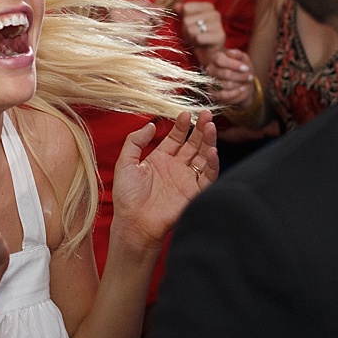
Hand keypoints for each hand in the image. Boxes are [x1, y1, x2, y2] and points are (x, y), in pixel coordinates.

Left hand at [111, 109, 218, 246]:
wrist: (134, 223)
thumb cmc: (127, 197)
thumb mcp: (125, 163)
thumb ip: (135, 141)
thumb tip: (151, 125)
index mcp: (161, 159)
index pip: (176, 138)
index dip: (182, 125)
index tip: (186, 114)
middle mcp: (176, 167)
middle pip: (193, 144)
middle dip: (200, 129)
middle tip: (207, 114)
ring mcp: (186, 179)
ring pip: (203, 156)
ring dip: (209, 141)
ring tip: (210, 127)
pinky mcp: (194, 193)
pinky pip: (207, 176)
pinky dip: (212, 164)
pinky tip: (211, 151)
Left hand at [178, 1, 225, 54]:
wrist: (210, 54)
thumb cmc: (198, 37)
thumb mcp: (188, 23)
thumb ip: (182, 13)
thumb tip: (176, 6)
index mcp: (208, 6)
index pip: (186, 8)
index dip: (184, 19)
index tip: (191, 25)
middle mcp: (215, 13)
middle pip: (187, 20)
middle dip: (186, 31)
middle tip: (193, 36)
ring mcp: (218, 24)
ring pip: (191, 29)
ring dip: (191, 38)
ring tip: (197, 41)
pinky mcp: (220, 36)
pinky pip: (198, 38)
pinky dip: (196, 43)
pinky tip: (202, 45)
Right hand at [206, 48, 254, 106]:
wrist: (242, 82)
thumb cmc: (242, 68)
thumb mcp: (243, 59)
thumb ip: (238, 54)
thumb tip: (231, 52)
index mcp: (215, 57)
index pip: (220, 60)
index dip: (234, 65)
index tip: (246, 68)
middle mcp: (210, 69)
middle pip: (225, 73)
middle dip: (240, 76)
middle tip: (250, 77)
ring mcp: (210, 82)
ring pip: (225, 85)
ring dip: (239, 84)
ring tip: (246, 83)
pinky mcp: (212, 93)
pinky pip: (223, 95)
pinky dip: (235, 93)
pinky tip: (242, 89)